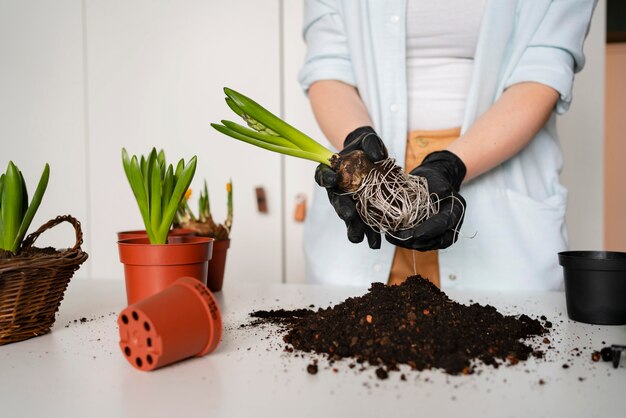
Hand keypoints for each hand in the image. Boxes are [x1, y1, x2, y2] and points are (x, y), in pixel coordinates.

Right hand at [314, 126, 386, 248]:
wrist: (373, 156)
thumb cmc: (365, 146)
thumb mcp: (368, 141)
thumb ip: (371, 144)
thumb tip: (377, 156)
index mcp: (331, 171)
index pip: (323, 175)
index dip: (326, 178)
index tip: (332, 180)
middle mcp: (337, 190)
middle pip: (337, 202)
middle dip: (343, 210)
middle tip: (348, 216)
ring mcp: (349, 202)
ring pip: (349, 218)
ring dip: (354, 228)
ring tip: (359, 238)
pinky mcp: (362, 211)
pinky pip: (364, 223)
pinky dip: (370, 233)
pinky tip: (375, 242)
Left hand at [385, 150, 466, 250]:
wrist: (432, 182)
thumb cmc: (435, 181)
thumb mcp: (439, 181)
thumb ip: (440, 190)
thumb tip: (439, 195)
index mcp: (455, 213)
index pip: (443, 225)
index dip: (429, 231)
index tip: (416, 233)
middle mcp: (449, 227)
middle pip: (434, 241)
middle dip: (415, 240)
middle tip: (399, 236)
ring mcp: (438, 234)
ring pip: (424, 245)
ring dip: (407, 243)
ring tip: (392, 237)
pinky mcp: (427, 236)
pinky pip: (417, 243)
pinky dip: (404, 242)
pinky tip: (392, 236)